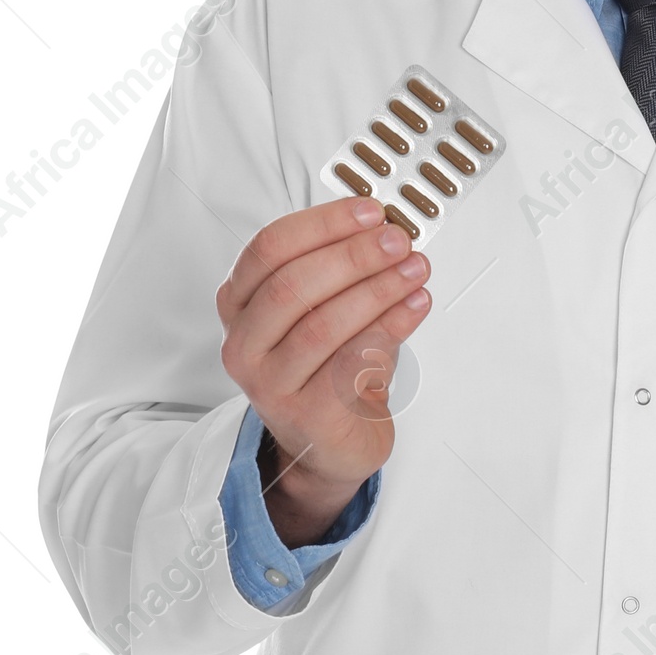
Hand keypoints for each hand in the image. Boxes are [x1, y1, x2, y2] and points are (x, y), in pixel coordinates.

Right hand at [217, 198, 431, 545]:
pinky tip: (415, 305)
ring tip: (415, 270)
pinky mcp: (306, 415)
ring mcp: (270, 384)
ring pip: (322, 326)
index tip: (370, 211)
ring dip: (378, 290)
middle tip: (398, 241)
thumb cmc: (327, 366)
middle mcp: (244, 344)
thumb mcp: (321, 309)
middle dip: (354, 256)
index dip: (323, 224)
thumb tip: (385, 227)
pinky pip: (351, 363)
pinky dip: (390, 327)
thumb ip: (339, 268)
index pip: (270, 248)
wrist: (330, 443)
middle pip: (293, 285)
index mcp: (240, 303)